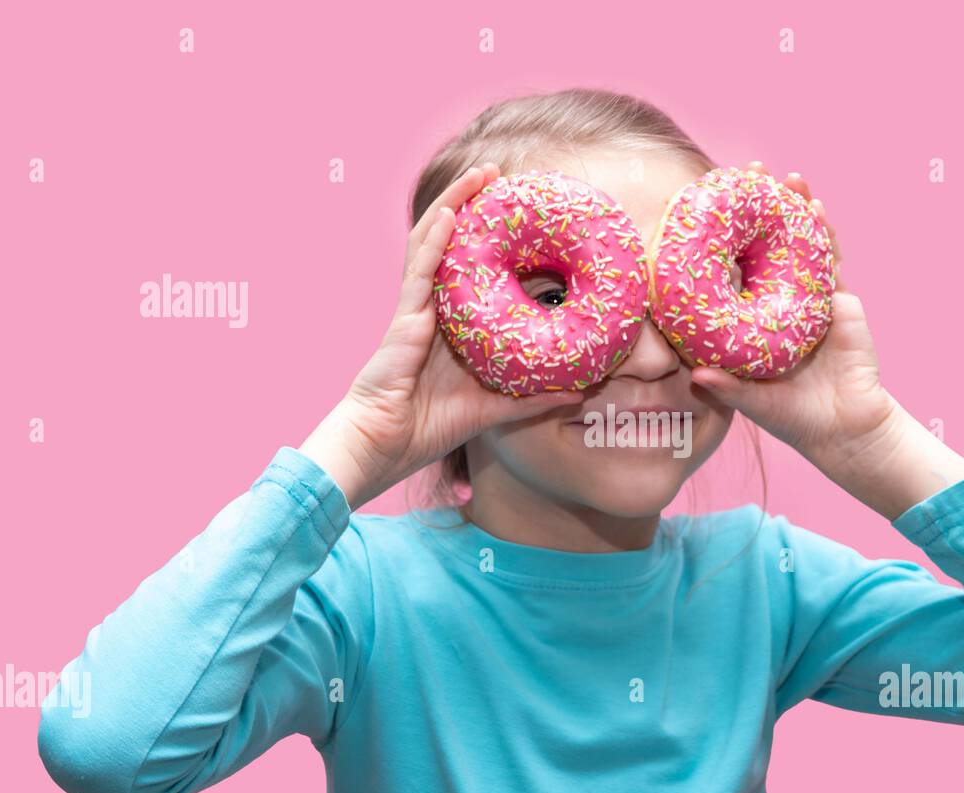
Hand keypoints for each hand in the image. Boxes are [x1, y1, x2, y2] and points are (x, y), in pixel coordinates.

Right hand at [299, 163, 582, 510]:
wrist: (382, 445)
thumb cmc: (426, 428)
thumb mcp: (492, 409)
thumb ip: (532, 398)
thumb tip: (581, 390)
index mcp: (451, 325)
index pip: (476, 272)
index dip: (498, 243)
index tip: (526, 217)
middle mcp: (433, 309)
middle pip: (453, 244)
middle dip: (474, 207)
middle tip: (500, 176)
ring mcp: (415, 308)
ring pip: (433, 243)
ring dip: (455, 205)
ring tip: (479, 175)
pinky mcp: (403, 318)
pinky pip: (420, 270)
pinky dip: (435, 239)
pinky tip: (451, 213)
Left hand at [690, 162, 896, 465]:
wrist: (846, 429)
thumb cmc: (794, 418)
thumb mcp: (755, 404)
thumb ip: (728, 389)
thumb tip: (696, 375)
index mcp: (751, 320)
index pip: (730, 271)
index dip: (720, 239)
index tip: (705, 204)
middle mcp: (777, 303)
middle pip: (766, 246)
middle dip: (761, 209)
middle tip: (748, 171)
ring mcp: (810, 299)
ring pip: (801, 246)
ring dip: (796, 210)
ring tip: (789, 179)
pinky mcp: (840, 303)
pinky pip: (831, 262)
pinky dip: (824, 234)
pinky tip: (816, 208)